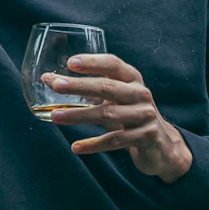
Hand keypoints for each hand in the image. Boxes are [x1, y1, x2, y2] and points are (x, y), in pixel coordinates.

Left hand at [42, 54, 192, 182]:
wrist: (161, 145)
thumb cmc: (128, 114)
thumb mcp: (111, 99)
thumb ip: (84, 90)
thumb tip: (47, 79)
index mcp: (132, 78)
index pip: (112, 64)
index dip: (92, 62)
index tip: (70, 63)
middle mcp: (141, 93)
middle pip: (108, 87)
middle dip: (80, 86)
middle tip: (56, 86)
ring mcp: (145, 115)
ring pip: (108, 114)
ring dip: (79, 116)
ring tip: (55, 117)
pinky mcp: (146, 137)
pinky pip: (115, 140)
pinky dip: (94, 144)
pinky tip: (76, 147)